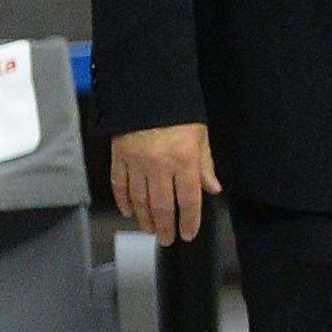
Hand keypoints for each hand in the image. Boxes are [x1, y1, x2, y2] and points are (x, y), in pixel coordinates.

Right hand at [109, 124, 220, 243]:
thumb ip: (205, 165)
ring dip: (145, 218)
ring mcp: (136, 162)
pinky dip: (124, 200)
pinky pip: (120, 184)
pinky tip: (129, 211)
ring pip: (140, 199)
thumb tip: (212, 189)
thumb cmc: (177, 113)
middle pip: (162, 205)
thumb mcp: (200, 137)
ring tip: (150, 230)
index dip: (189, 221)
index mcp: (184, 161)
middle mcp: (159, 165)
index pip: (189, 200)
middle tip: (167, 239)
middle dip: (165, 226)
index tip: (188, 234)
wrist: (147, 92)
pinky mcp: (119, 156)